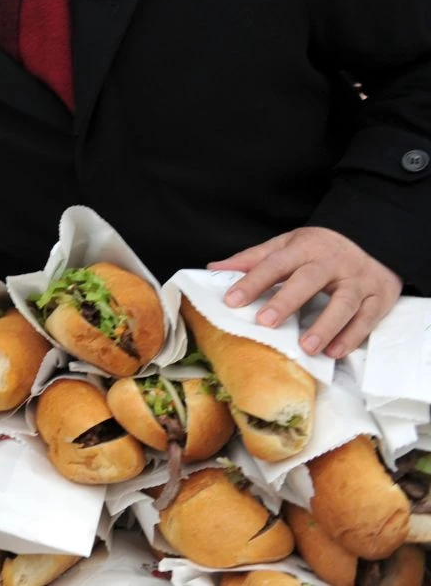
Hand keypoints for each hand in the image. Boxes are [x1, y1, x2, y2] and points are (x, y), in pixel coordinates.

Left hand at [209, 226, 401, 357]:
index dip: (253, 281)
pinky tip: (334, 352)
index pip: (275, 263)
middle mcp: (333, 263)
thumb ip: (253, 258)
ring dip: (325, 326)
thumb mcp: (288, 244)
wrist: (374, 241)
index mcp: (305, 248)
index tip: (231, 300)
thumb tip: (214, 267)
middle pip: (309, 280)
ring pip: (344, 303)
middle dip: (286, 301)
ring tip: (306, 347)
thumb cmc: (320, 249)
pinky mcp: (379, 298)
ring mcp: (358, 280)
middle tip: (265, 322)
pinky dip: (352, 337)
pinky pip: (367, 319)